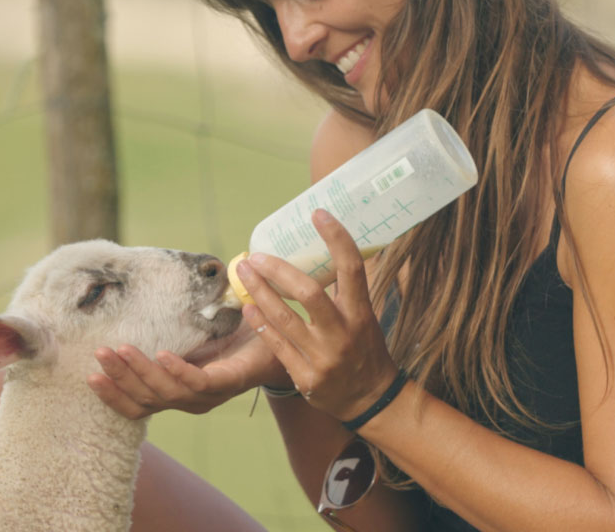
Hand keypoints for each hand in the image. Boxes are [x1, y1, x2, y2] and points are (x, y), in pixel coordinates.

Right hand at [88, 325, 288, 419]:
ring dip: (140, 372)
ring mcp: (210, 395)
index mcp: (179, 392)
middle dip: (119, 379)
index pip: (139, 405)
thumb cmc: (235, 333)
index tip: (90, 378)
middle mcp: (191, 400)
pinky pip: (199, 382)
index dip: (114, 396)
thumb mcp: (194, 333)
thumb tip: (135, 299)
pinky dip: (178, 371)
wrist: (280, 334)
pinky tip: (163, 355)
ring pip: (167, 393)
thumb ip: (169, 327)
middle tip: (99, 355)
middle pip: (147, 400)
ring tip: (119, 350)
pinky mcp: (229, 383)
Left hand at [238, 209, 399, 421]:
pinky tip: (248, 306)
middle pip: (309, 294)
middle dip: (279, 271)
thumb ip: (346, 292)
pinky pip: (277, 345)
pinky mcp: (306, 376)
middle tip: (257, 255)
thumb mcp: (365, 318)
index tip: (318, 214)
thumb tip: (325, 251)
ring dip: (259, 292)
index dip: (336, 239)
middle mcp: (343, 334)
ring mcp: (323, 357)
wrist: (371, 400)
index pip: (352, 269)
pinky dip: (261, 323)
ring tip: (243, 272)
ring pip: (285, 319)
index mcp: (361, 314)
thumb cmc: (365, 350)